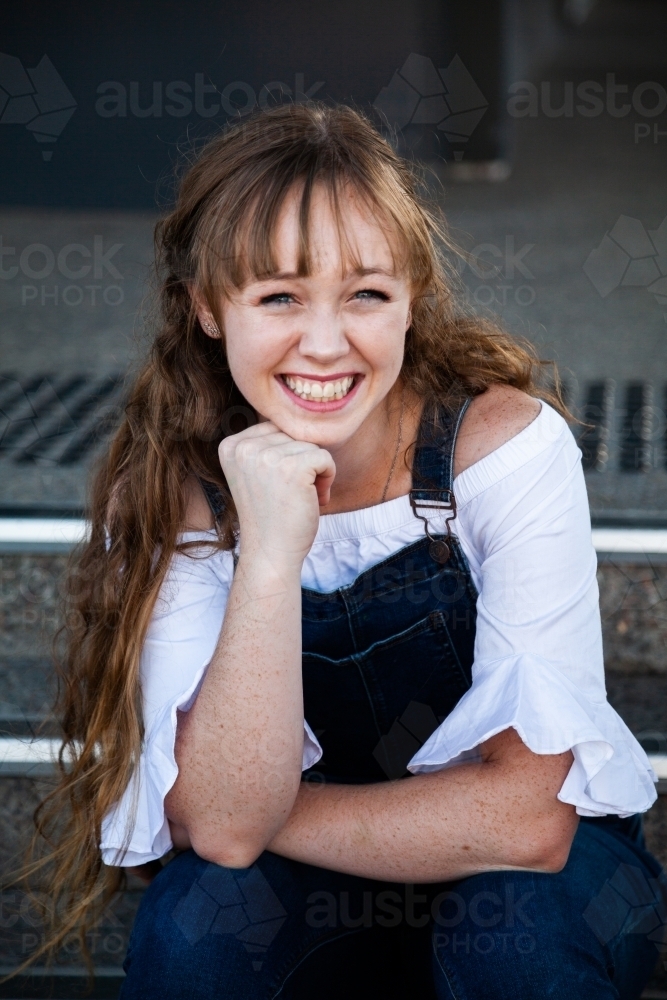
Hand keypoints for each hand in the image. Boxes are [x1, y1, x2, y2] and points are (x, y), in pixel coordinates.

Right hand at [218, 422, 334, 570]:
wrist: (271, 553)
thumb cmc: (271, 515)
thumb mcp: (257, 472)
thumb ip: (266, 444)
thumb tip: (294, 413)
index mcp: (230, 445)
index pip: (276, 428)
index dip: (287, 456)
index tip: (278, 485)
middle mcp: (243, 447)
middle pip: (293, 434)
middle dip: (302, 463)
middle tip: (292, 495)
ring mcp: (266, 456)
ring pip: (311, 445)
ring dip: (316, 473)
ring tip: (301, 499)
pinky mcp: (291, 467)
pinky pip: (325, 457)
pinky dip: (328, 478)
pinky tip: (314, 500)